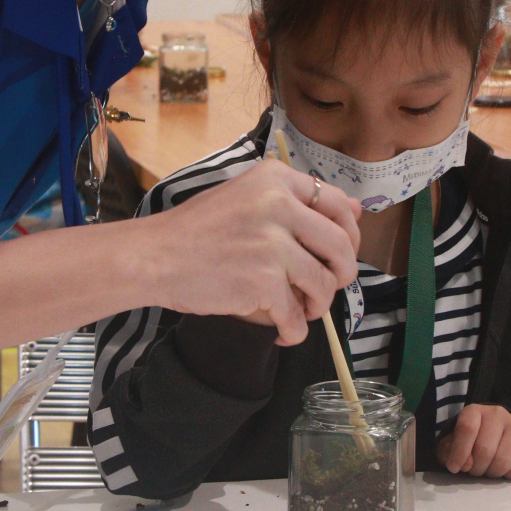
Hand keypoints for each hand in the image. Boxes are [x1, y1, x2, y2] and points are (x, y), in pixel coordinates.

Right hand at [144, 160, 360, 345]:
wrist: (154, 256)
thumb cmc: (196, 231)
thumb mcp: (246, 197)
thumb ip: (296, 202)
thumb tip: (356, 209)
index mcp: (276, 179)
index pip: (338, 203)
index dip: (349, 233)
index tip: (341, 252)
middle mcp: (279, 205)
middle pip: (340, 246)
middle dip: (341, 274)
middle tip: (325, 288)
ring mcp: (272, 244)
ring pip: (324, 284)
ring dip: (317, 306)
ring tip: (299, 311)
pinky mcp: (263, 282)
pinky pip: (297, 316)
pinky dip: (294, 330)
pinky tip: (283, 331)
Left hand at [437, 404, 510, 478]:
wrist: (502, 433)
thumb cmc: (472, 440)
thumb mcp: (453, 443)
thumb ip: (449, 452)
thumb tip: (464, 465)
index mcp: (475, 411)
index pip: (467, 429)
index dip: (459, 452)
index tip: (454, 467)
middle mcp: (498, 415)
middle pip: (485, 450)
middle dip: (476, 467)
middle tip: (474, 468)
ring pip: (503, 461)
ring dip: (492, 473)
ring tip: (488, 468)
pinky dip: (508, 476)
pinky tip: (504, 469)